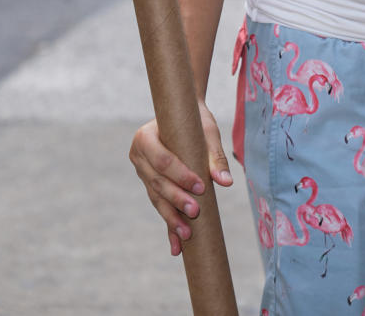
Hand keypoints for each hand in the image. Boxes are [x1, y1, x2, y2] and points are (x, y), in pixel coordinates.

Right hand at [129, 101, 233, 256]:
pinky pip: (160, 207)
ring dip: (171, 218)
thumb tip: (225, 182)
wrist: (184, 117)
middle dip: (176, 200)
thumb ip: (215, 157)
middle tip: (195, 212)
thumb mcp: (206, 132)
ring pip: (157, 199)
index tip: (200, 186)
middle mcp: (138, 156)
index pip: (162, 161)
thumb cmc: (195, 121)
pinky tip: (177, 248)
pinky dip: (169, 227)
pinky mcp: (150, 187)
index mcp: (145, 137)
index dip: (180, 176)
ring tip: (187, 235)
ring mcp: (142, 173)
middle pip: (157, 183)